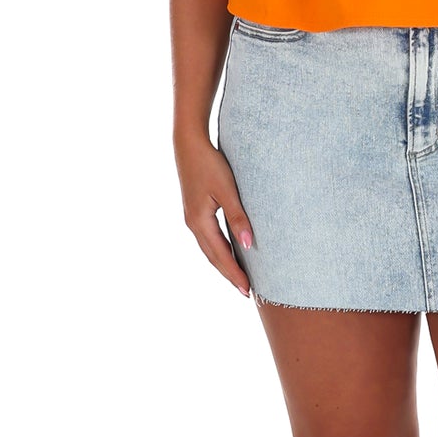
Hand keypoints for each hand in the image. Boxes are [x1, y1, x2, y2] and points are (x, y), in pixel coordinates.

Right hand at [173, 128, 253, 297]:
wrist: (189, 144)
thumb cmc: (209, 164)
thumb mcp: (227, 190)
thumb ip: (238, 218)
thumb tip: (249, 245)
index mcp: (200, 222)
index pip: (220, 256)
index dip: (234, 274)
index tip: (247, 290)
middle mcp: (193, 224)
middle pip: (213, 257)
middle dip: (229, 274)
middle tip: (245, 291)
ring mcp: (192, 218)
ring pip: (210, 249)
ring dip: (224, 264)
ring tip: (238, 277)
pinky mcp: (195, 211)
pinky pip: (209, 238)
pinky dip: (220, 250)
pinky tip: (229, 252)